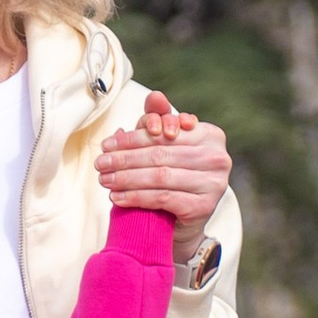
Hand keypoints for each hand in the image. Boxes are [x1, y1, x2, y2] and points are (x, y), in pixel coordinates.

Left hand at [96, 90, 230, 269]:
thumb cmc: (175, 176)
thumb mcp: (166, 146)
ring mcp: (214, 183)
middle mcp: (218, 158)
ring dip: (126, 178)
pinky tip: (117, 197)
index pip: (164, 134)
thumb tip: (155, 96)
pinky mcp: (204, 206)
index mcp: (211, 135)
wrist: (186, 221)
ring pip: (159, 176)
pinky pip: (162, 197)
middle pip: (160, 155)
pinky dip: (136, 197)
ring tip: (104, 180)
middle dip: (125, 159)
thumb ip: (160, 119)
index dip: (132, 138)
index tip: (106, 145)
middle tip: (100, 163)